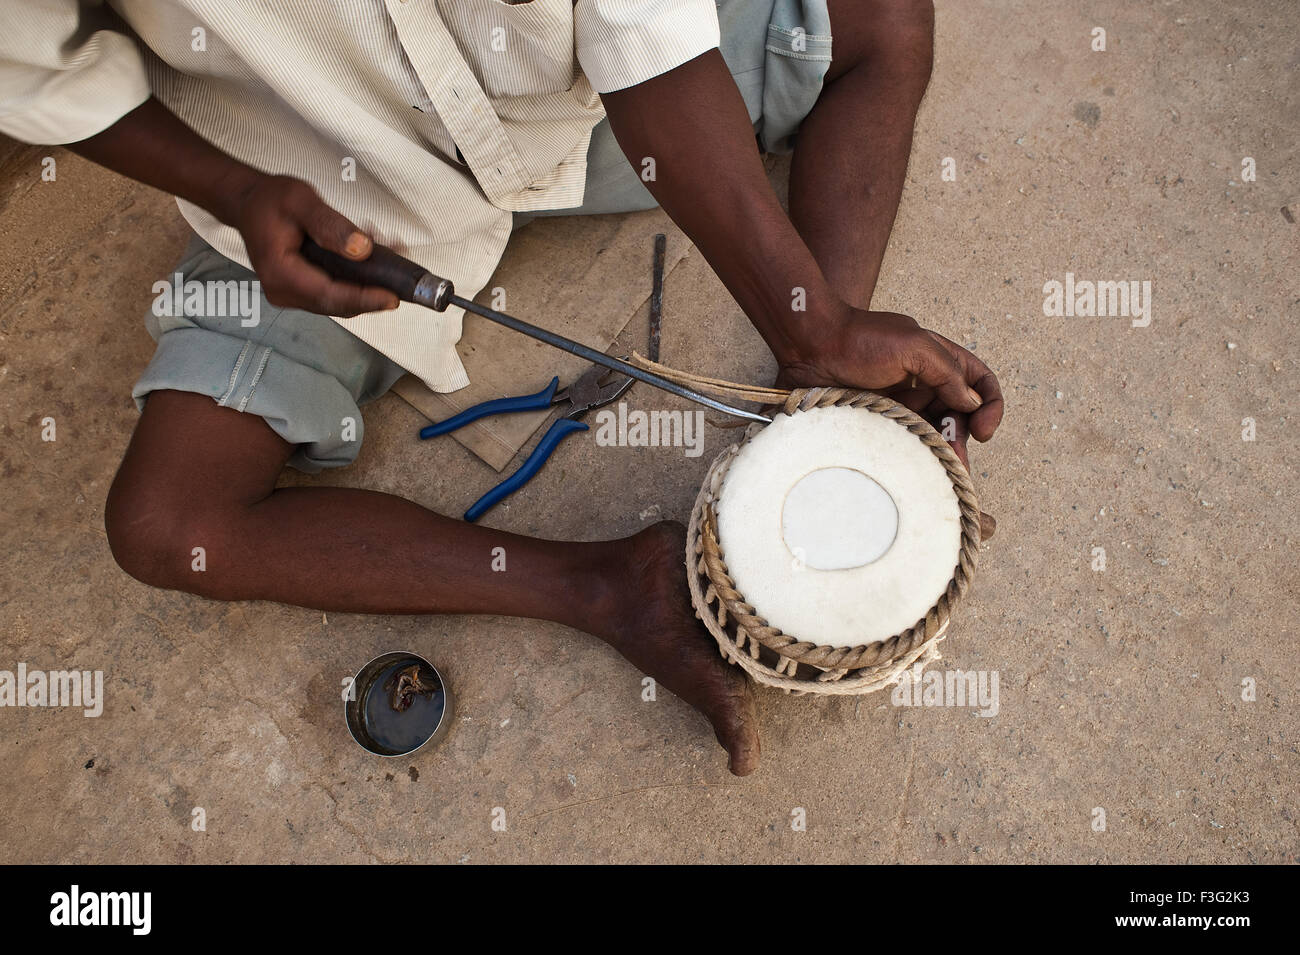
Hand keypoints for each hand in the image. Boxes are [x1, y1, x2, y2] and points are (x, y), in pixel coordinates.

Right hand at [220, 173, 398, 316]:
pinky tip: (373, 260)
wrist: (249, 202)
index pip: (329, 295)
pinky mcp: (301, 291)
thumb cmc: (270, 199)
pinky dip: (356, 281)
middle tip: (402, 281)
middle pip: (337, 304)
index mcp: (280, 272)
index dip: (364, 298)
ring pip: (339, 301)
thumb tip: (361, 249)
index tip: (393, 297)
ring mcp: (291, 295)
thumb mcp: (301, 201)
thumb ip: (331, 225)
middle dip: (372, 293)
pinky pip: (334, 292)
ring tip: (391, 260)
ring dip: (367, 286)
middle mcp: (284, 291)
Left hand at [775, 306, 1004, 471]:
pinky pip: (902, 444)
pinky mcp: (879, 422)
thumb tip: (972, 403)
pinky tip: (912, 468)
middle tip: (953, 461)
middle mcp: (925, 384)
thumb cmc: (859, 339)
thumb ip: (946, 372)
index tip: (983, 430)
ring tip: (936, 471)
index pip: (981, 384)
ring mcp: (901, 405)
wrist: (808, 347)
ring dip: (938, 453)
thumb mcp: (913, 345)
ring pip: (931, 434)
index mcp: (940, 360)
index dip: (990, 406)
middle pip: (958, 417)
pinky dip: (912, 456)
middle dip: (962, 440)